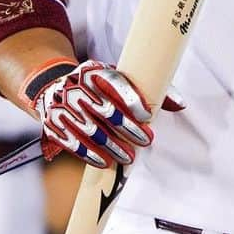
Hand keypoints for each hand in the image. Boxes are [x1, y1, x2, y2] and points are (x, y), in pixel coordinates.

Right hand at [21, 58, 178, 167]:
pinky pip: (71, 142)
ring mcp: (61, 105)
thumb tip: (181, 105)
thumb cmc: (98, 86)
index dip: (131, 100)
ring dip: (110, 146)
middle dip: (126, 128)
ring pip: (89, 129)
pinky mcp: (52, 124)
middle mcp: (75, 86)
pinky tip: (104, 163)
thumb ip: (149, 89)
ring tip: (128, 156)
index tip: (147, 116)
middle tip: (145, 141)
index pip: (114, 82)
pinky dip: (88, 154)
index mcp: (94, 71)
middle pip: (104, 109)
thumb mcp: (118, 78)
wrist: (54, 88)